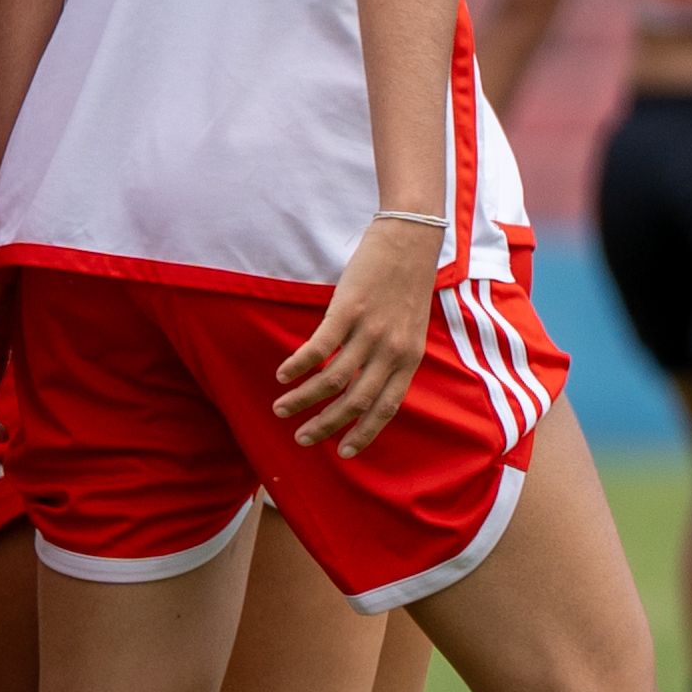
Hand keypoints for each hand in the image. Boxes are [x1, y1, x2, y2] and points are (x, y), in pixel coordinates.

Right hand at [272, 217, 441, 455]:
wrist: (410, 238)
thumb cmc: (407, 281)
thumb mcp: (410, 327)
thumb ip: (392, 356)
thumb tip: (363, 382)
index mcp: (409, 358)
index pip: (386, 407)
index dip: (364, 433)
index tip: (344, 453)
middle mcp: (391, 350)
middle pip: (355, 400)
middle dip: (326, 424)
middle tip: (302, 438)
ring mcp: (370, 331)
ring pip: (333, 379)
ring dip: (304, 398)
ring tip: (281, 408)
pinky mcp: (348, 309)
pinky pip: (320, 348)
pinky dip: (299, 365)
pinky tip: (283, 374)